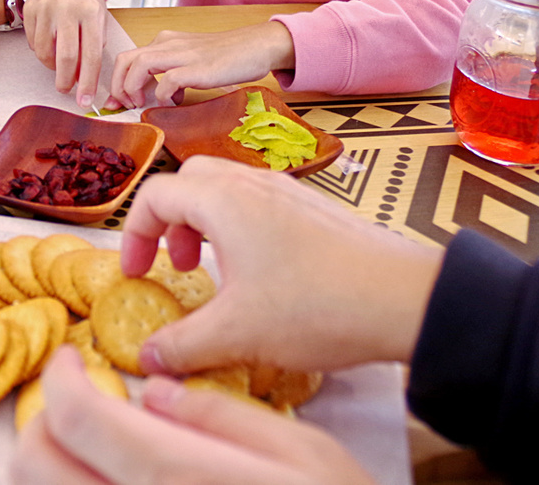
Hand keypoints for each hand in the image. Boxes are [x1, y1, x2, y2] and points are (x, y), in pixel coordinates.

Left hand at [10, 347, 376, 484]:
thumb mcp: (305, 454)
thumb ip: (222, 417)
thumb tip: (155, 393)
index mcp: (177, 478)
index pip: (76, 417)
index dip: (61, 377)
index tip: (72, 359)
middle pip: (36, 463)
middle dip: (46, 419)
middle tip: (81, 401)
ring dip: (55, 465)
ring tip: (96, 446)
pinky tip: (115, 482)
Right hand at [23, 0, 107, 107]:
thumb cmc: (88, 4)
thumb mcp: (100, 22)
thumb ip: (93, 50)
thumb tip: (82, 84)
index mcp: (91, 11)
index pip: (90, 55)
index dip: (88, 82)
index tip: (85, 101)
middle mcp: (68, 7)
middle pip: (65, 56)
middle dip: (66, 80)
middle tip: (66, 90)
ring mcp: (46, 6)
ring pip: (44, 51)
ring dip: (52, 65)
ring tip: (59, 63)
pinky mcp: (31, 7)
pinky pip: (33, 42)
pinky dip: (41, 50)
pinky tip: (50, 44)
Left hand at [108, 21, 295, 108]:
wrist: (256, 46)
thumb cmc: (226, 56)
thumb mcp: (191, 61)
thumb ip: (172, 74)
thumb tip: (160, 98)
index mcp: (165, 42)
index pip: (127, 58)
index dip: (116, 83)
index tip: (118, 104)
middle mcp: (168, 43)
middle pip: (124, 60)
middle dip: (118, 88)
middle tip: (129, 106)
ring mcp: (183, 54)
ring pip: (139, 66)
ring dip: (134, 90)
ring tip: (146, 104)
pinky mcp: (198, 67)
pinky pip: (168, 81)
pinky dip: (164, 97)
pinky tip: (174, 104)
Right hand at [118, 158, 443, 376]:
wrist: (404, 299)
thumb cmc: (319, 305)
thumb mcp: (236, 334)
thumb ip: (181, 345)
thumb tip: (148, 358)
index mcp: (224, 200)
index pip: (155, 195)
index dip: (133, 234)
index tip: (136, 273)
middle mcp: (254, 184)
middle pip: (191, 180)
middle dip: (171, 221)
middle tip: (175, 265)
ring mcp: (290, 193)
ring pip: (229, 190)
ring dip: (208, 225)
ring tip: (217, 275)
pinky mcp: (316, 211)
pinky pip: (262, 205)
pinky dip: (243, 231)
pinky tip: (261, 279)